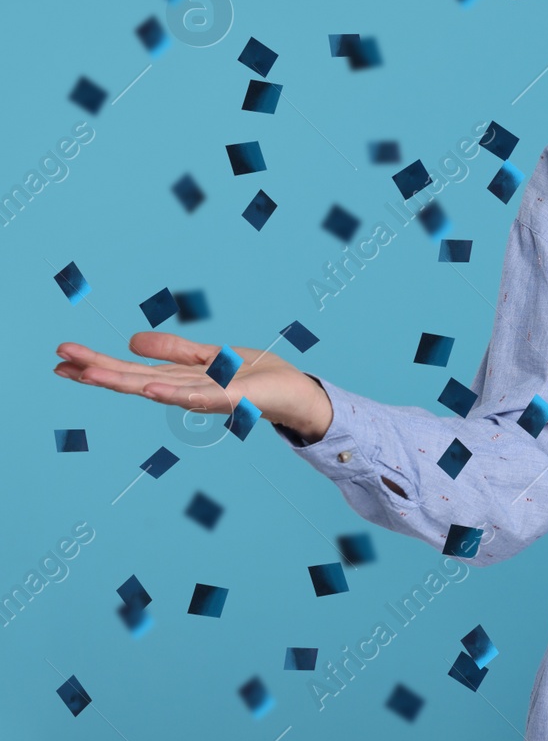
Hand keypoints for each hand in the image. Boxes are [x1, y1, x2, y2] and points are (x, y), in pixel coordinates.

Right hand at [53, 332, 332, 441]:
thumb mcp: (211, 355)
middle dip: (97, 370)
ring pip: (158, 388)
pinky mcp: (232, 398)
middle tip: (57, 361)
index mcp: (179, 377)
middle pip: (134, 379)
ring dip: (123, 380)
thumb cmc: (257, 377)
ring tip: (89, 372)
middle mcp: (186, 389)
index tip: (62, 356)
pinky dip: (173, 393)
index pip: (131, 369)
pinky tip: (150, 387)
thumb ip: (175, 350)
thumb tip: (131, 341)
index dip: (98, 363)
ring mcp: (206, 396)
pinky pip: (199, 397)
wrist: (296, 394)